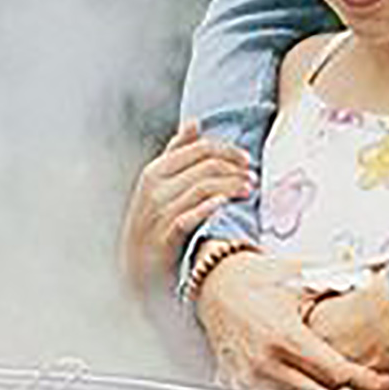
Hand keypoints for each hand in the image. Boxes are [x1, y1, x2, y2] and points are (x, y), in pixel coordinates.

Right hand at [119, 121, 252, 298]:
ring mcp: (158, 212)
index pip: (201, 148)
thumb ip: (177, 152)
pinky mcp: (164, 237)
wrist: (136, 267)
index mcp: (156, 170)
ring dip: (232, 187)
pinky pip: (189, 216)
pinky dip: (209, 207)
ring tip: (249, 191)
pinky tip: (225, 205)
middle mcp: (155, 188)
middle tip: (253, 179)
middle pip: (207, 166)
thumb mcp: (159, 183)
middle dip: (235, 169)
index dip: (229, 151)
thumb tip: (194, 122)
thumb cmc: (154, 220)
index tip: (247, 161)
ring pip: (204, 188)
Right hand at [195, 251, 388, 389]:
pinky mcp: (238, 388)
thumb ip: (341, 283)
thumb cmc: (258, 279)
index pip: (336, 373)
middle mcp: (265, 364)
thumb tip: (370, 283)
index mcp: (285, 337)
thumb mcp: (304, 276)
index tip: (385, 385)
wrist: (216, 284)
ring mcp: (249, 380)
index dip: (367, 383)